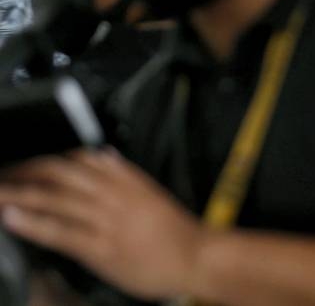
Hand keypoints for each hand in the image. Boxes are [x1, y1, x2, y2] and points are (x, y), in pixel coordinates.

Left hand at [0, 149, 204, 299]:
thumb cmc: (176, 231)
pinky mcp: (102, 247)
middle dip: (26, 171)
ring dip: (18, 193)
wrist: (198, 255)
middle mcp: (114, 194)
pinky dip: (34, 223)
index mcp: (127, 178)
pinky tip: (12, 218)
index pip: (80, 158)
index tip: (27, 161)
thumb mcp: (150, 193)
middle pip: (61, 173)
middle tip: (3, 173)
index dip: (48, 158)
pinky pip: (61, 231)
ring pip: (55, 199)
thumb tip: (104, 156)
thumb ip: (125, 175)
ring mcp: (107, 220)